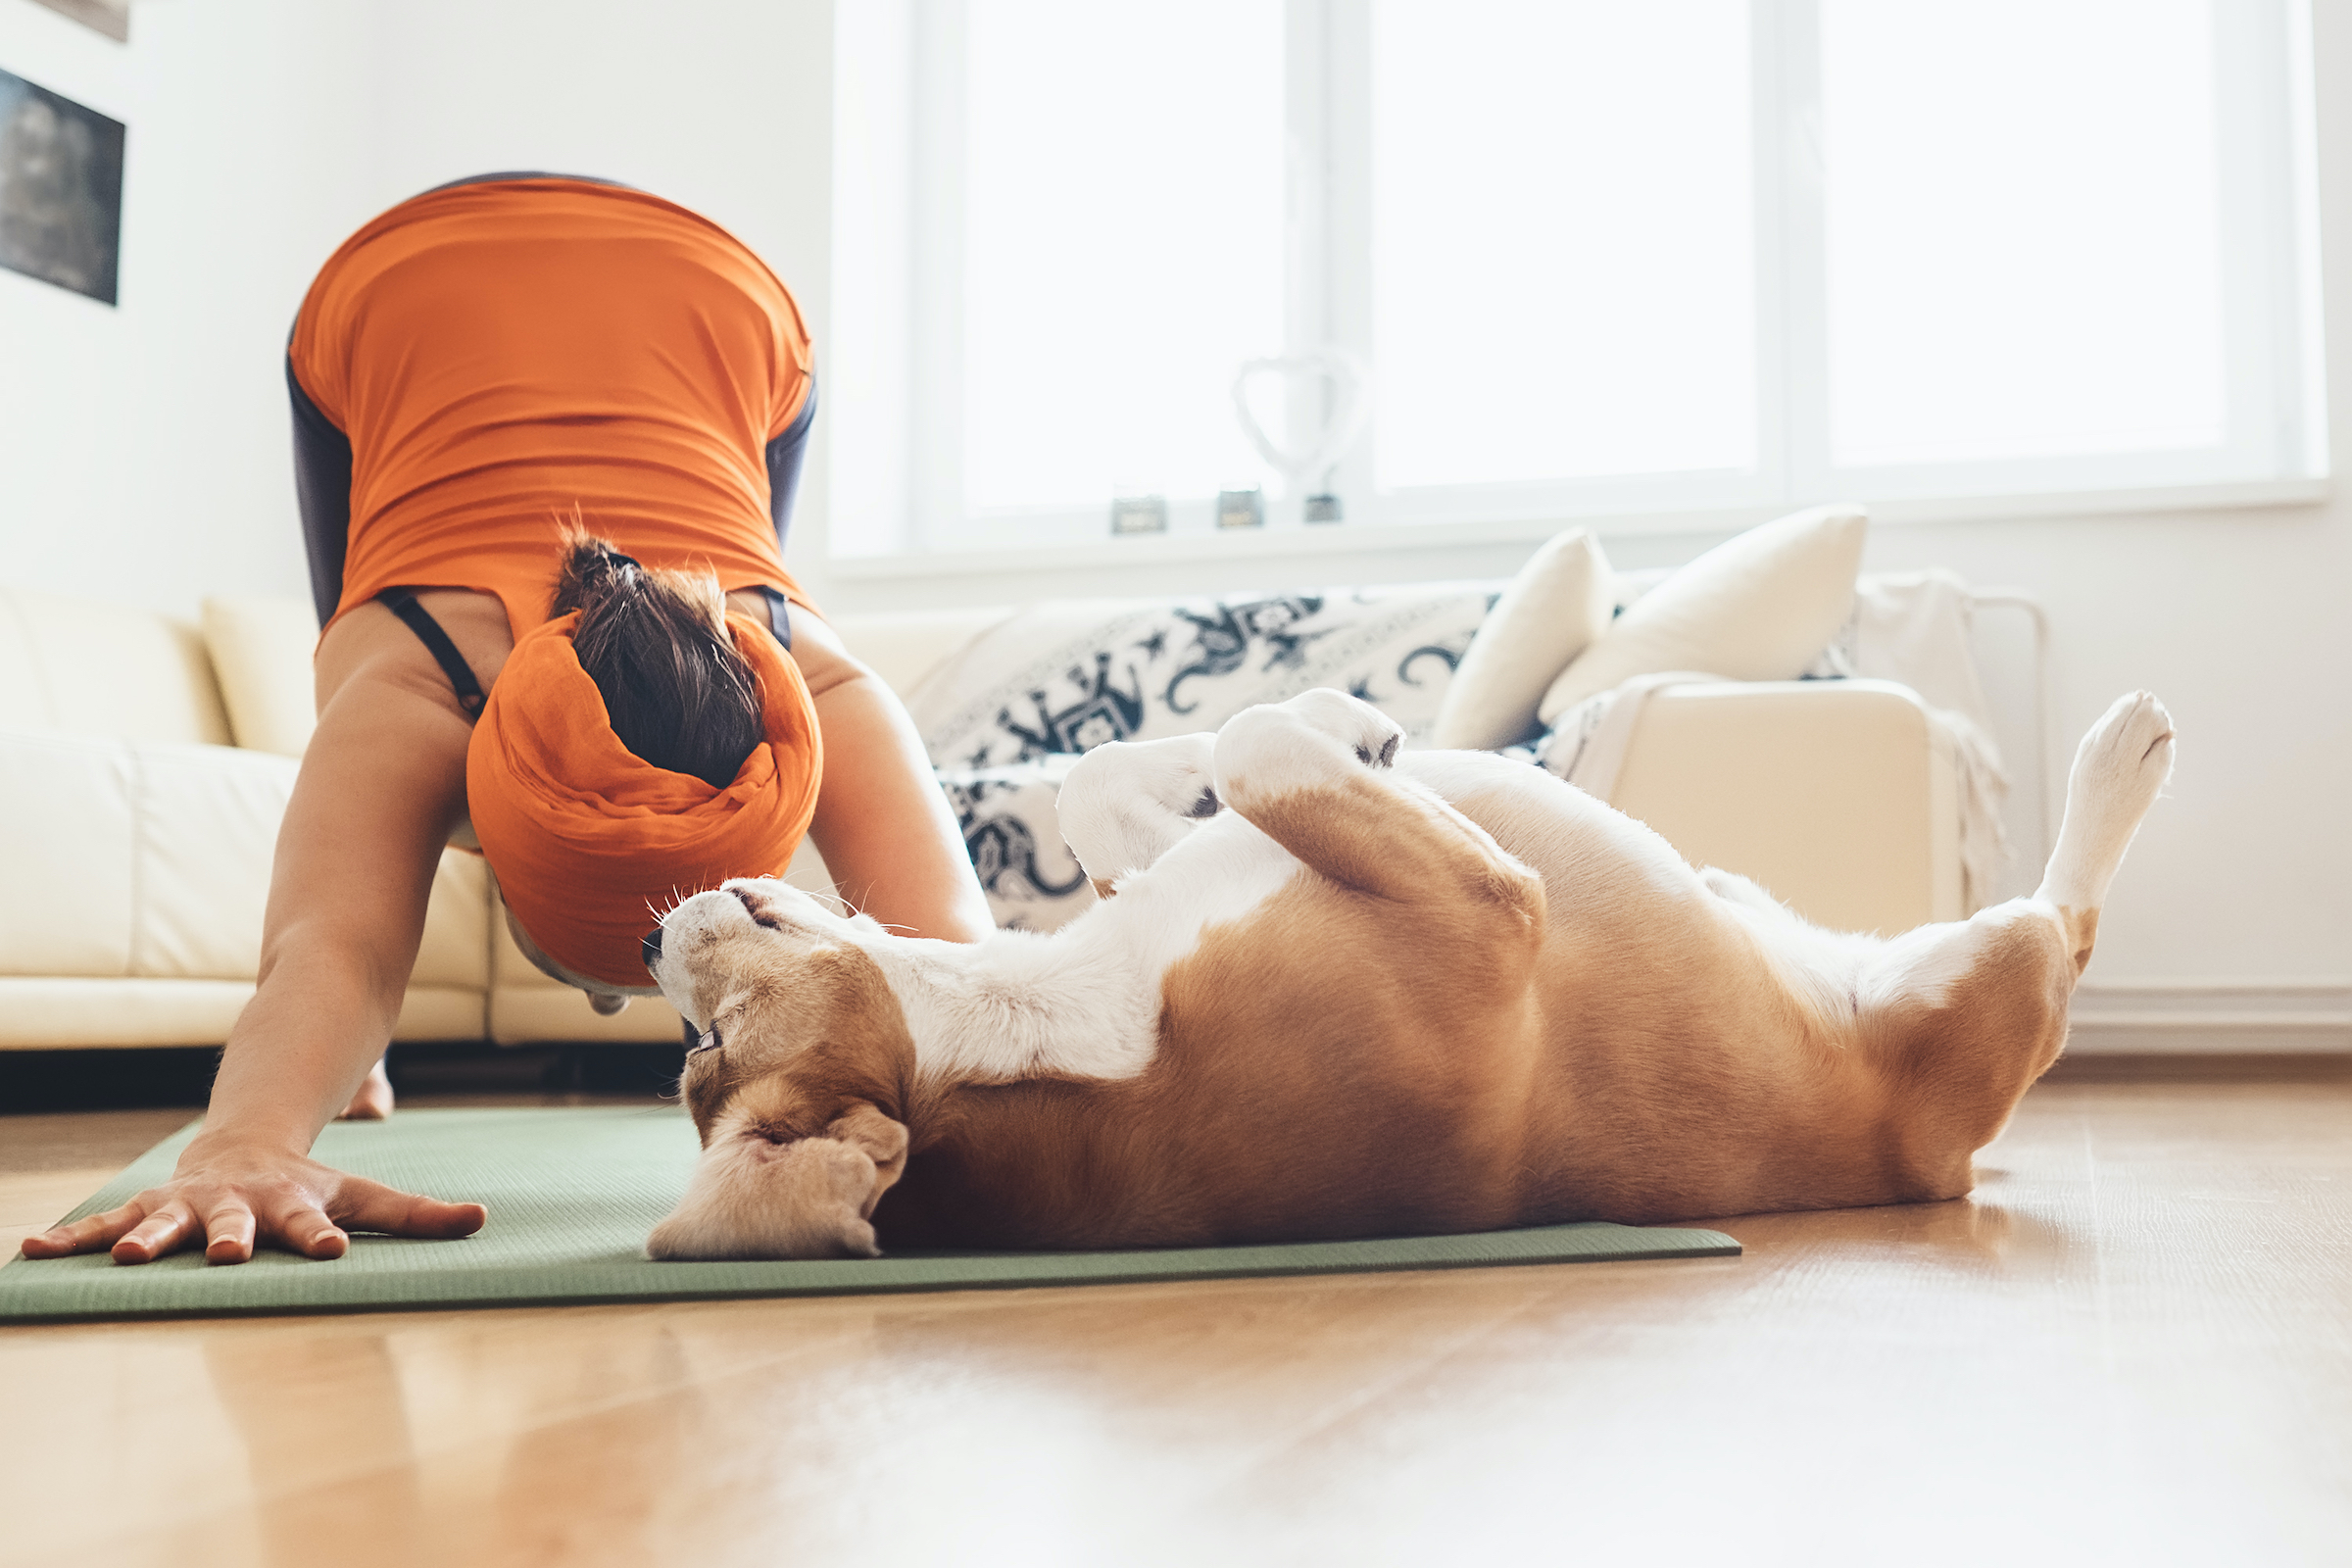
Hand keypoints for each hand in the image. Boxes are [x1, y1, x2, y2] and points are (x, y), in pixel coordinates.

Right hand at [16, 1133, 486, 1265]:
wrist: (247, 1144)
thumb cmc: (310, 1187)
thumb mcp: (365, 1195)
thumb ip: (419, 1213)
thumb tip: (481, 1220)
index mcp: (291, 1203)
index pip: (314, 1222)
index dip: (321, 1235)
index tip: (329, 1252)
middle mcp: (236, 1204)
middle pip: (234, 1224)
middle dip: (227, 1239)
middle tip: (225, 1256)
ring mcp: (189, 1205)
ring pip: (163, 1224)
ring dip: (142, 1239)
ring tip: (119, 1255)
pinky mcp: (149, 1209)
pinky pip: (103, 1222)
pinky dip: (69, 1236)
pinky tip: (29, 1250)